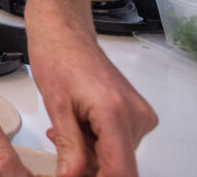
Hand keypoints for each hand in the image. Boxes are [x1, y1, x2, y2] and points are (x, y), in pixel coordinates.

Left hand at [28, 33, 156, 176]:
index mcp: (116, 113)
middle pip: (119, 166)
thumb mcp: (56, 108)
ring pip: (118, 156)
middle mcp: (136, 115)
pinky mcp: (138, 114)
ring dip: (91, 153)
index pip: (121, 171)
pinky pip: (120, 142)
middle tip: (64, 152)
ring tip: (69, 130)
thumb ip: (69, 149)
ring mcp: (140, 114)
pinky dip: (98, 142)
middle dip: (90, 167)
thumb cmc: (58, 58)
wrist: (65, 33)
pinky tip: (80, 127)